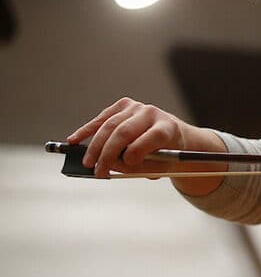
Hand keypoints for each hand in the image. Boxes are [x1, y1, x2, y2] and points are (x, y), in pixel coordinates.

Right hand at [67, 97, 225, 194]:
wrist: (170, 135)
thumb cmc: (164, 154)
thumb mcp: (160, 167)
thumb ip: (138, 168)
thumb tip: (112, 164)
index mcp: (167, 128)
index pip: (153, 136)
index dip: (138, 150)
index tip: (126, 163)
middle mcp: (152, 114)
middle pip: (125, 131)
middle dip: (108, 153)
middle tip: (99, 171)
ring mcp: (136, 107)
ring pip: (109, 126)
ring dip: (95, 147)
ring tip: (88, 163)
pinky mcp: (122, 106)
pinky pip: (101, 120)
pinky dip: (87, 131)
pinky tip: (74, 140)